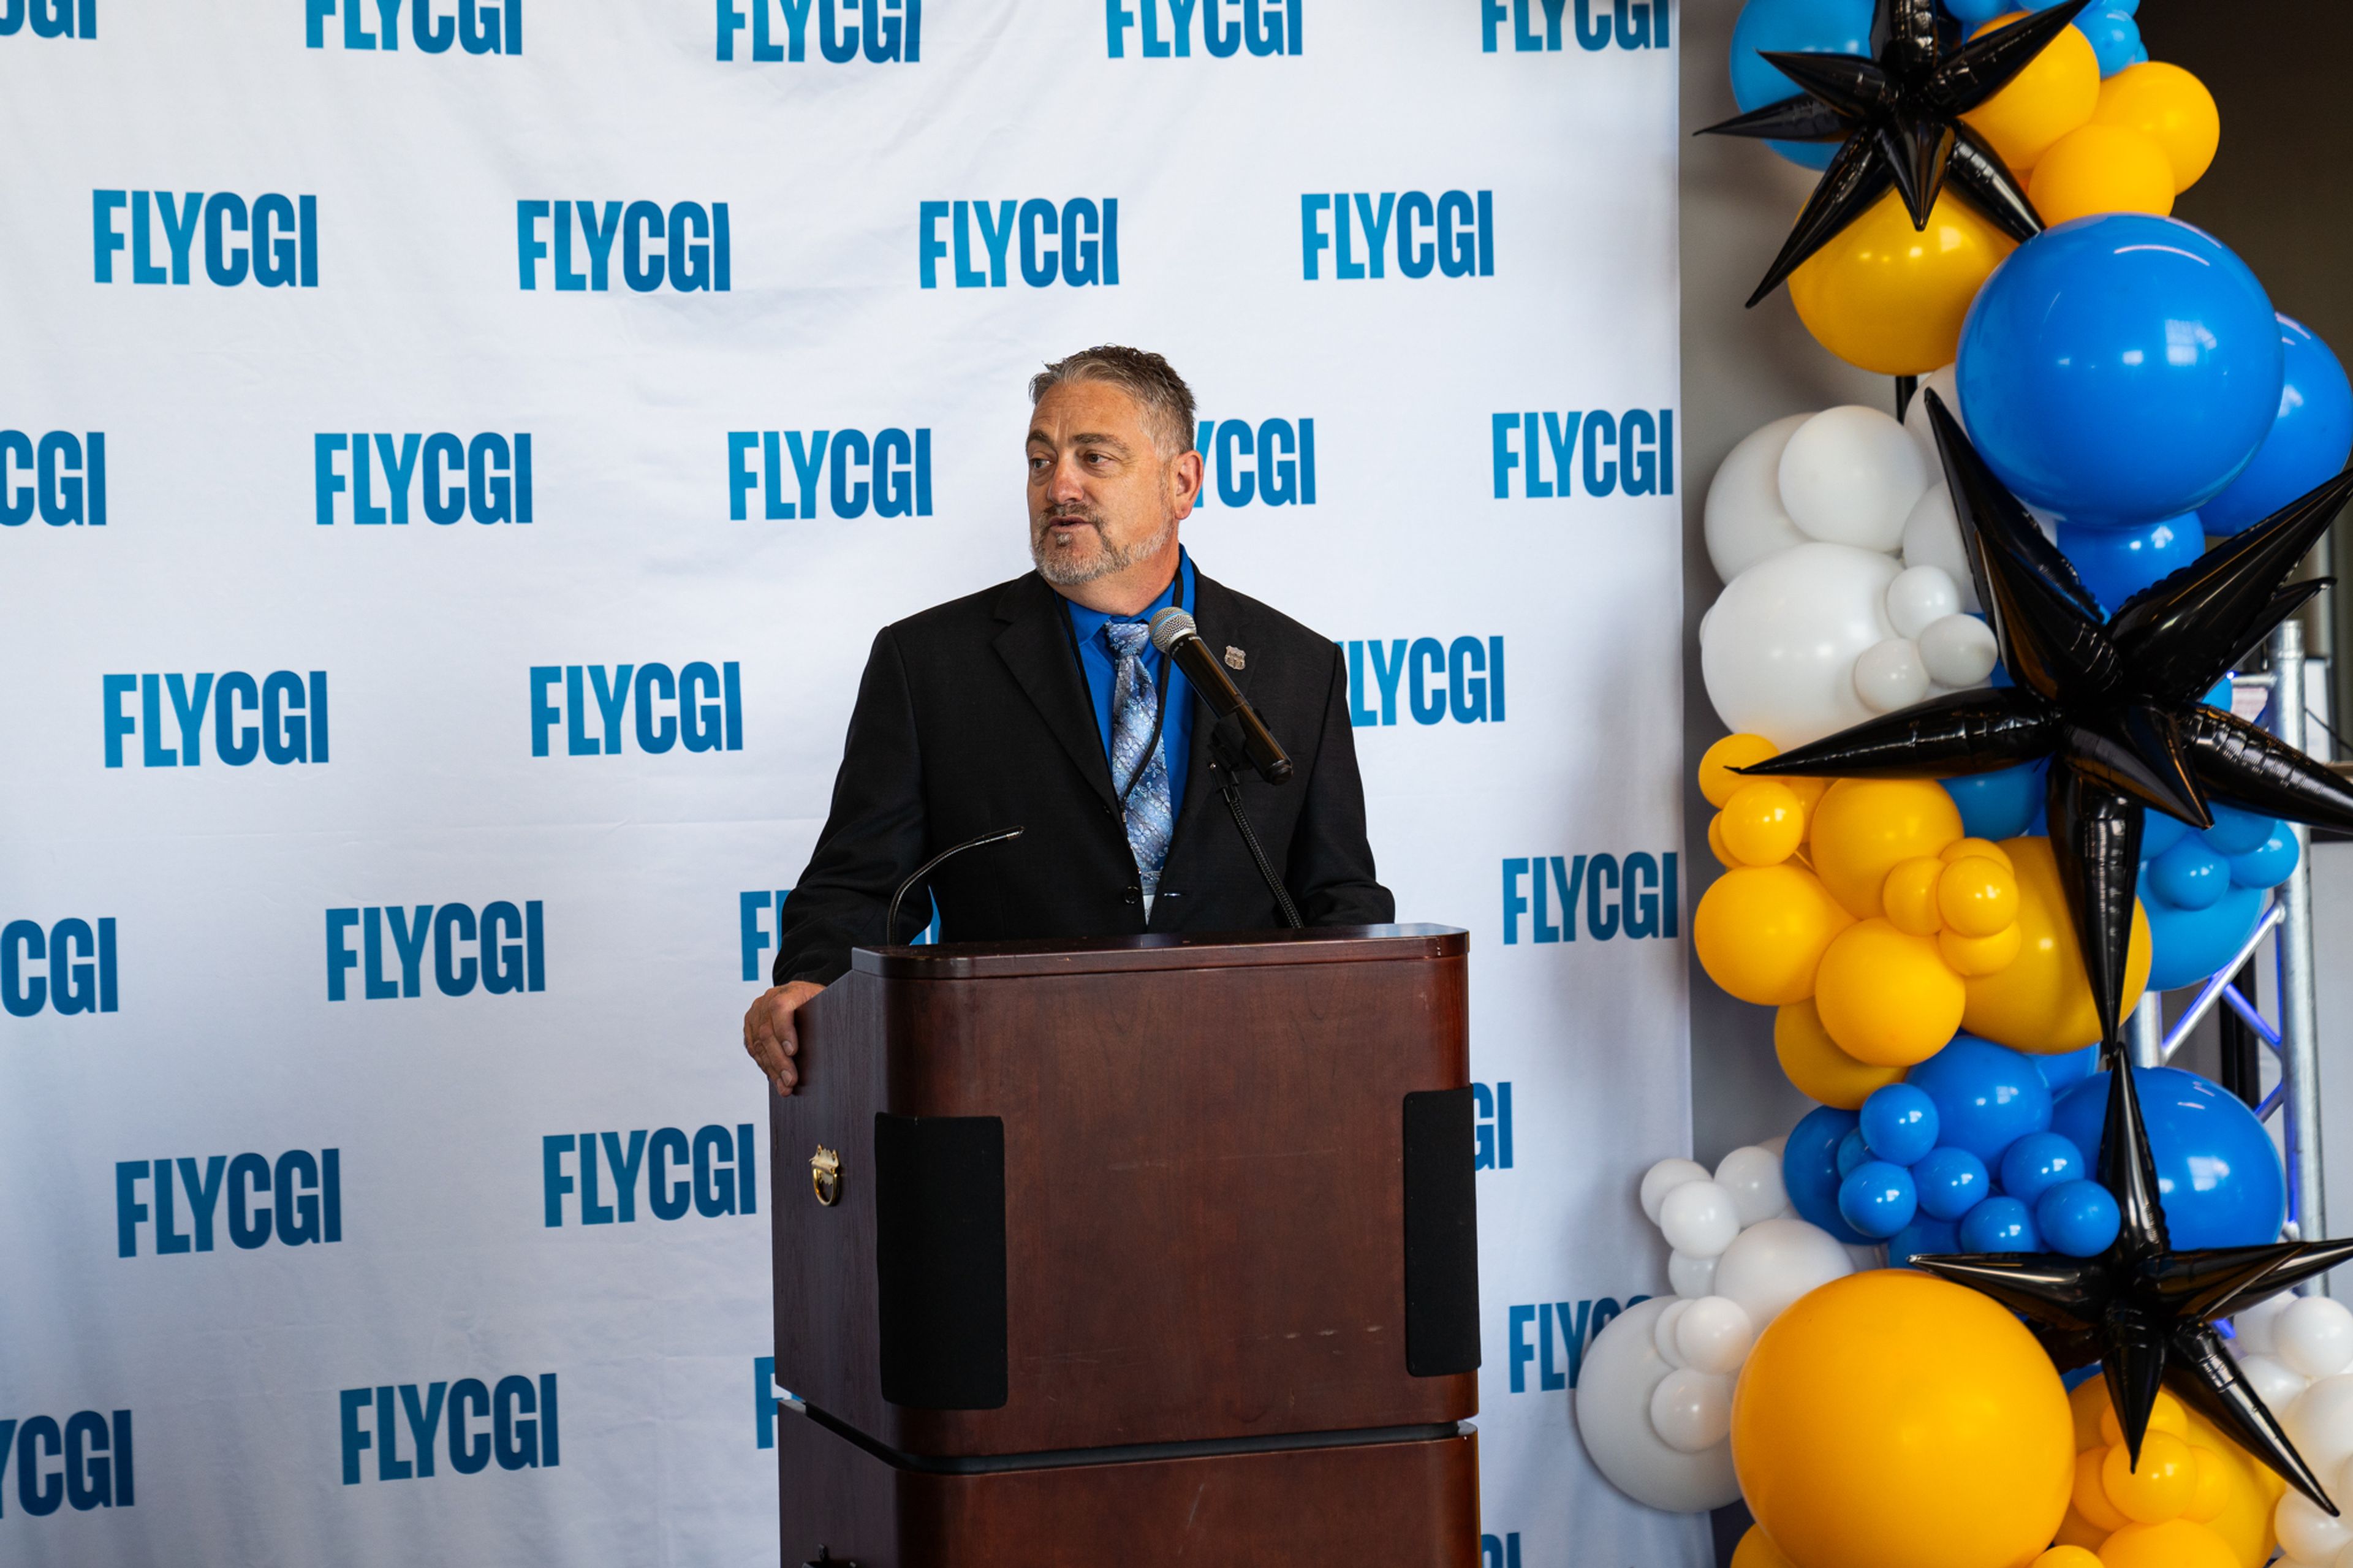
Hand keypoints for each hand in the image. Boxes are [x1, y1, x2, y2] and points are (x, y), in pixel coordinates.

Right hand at [744, 979, 824, 1096]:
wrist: (803, 996)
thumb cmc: (819, 1002)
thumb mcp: (828, 1003)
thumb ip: (827, 1016)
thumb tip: (835, 1041)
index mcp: (790, 991)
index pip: (780, 1008)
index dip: (784, 1030)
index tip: (793, 1051)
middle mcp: (768, 999)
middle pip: (767, 1031)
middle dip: (780, 1060)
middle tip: (791, 1080)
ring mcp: (757, 1012)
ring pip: (759, 1044)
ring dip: (772, 1069)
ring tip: (785, 1086)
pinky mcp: (750, 1025)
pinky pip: (754, 1049)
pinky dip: (765, 1065)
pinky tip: (775, 1078)